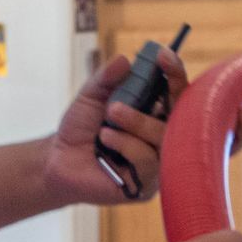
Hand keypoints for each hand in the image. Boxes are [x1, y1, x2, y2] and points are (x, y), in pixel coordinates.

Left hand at [43, 49, 241, 210]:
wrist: (58, 161)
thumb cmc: (80, 128)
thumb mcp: (90, 96)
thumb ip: (106, 78)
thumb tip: (125, 60)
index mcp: (155, 113)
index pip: (178, 93)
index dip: (175, 74)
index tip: (163, 56)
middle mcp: (162, 137)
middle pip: (184, 115)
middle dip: (167, 94)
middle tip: (143, 81)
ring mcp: (157, 162)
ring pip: (164, 138)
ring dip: (138, 121)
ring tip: (111, 114)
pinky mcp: (146, 185)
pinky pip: (148, 161)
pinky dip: (126, 144)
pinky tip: (106, 140)